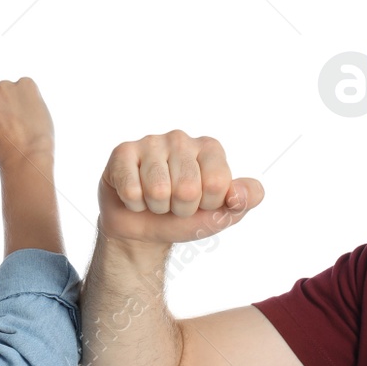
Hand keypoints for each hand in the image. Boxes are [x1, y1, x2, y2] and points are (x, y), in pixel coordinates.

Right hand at [98, 130, 262, 244]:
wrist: (143, 226)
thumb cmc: (185, 216)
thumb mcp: (221, 214)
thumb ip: (243, 201)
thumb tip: (239, 195)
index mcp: (210, 148)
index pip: (216, 184)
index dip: (207, 205)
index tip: (200, 203)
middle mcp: (181, 138)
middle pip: (187, 189)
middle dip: (180, 209)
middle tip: (174, 204)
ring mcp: (151, 142)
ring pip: (157, 191)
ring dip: (156, 208)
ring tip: (155, 200)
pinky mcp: (123, 152)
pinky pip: (131, 192)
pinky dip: (134, 205)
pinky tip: (135, 195)